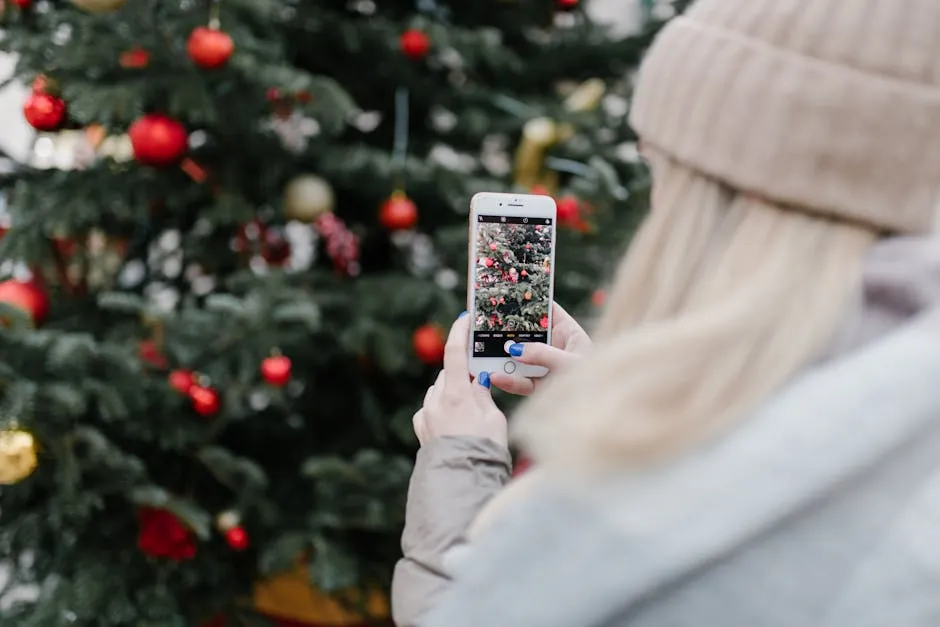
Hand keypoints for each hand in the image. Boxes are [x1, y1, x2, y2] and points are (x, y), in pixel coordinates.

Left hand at [412, 313, 507, 447]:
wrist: (461, 482)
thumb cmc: (483, 451)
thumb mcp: (494, 419)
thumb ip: (483, 395)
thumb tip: (477, 379)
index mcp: (456, 394)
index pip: (454, 353)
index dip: (459, 333)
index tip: (464, 319)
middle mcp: (436, 401)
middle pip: (447, 374)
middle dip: (461, 373)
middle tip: (479, 380)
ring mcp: (426, 416)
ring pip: (438, 391)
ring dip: (451, 392)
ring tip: (470, 409)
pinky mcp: (421, 430)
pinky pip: (430, 409)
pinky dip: (441, 408)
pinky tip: (453, 422)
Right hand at [490, 301, 590, 395]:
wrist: (604, 412)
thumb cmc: (598, 381)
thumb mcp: (571, 363)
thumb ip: (543, 354)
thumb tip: (514, 349)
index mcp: (568, 333)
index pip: (546, 311)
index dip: (528, 302)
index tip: (505, 295)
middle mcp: (555, 348)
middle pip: (527, 335)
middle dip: (506, 331)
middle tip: (482, 325)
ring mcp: (547, 368)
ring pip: (520, 359)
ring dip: (502, 357)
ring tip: (484, 355)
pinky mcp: (541, 387)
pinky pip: (521, 382)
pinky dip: (508, 380)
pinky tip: (496, 377)